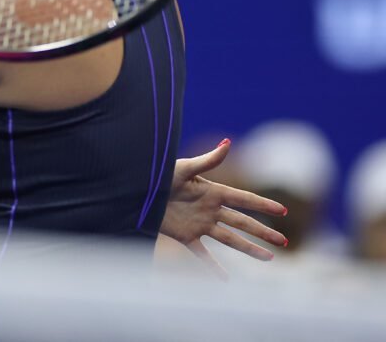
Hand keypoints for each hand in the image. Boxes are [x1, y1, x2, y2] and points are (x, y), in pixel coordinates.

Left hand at [161, 139, 287, 278]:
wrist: (137, 192)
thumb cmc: (159, 176)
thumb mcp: (184, 167)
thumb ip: (208, 159)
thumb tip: (228, 142)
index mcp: (212, 191)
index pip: (243, 199)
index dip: (263, 205)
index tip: (283, 211)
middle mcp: (210, 209)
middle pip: (242, 222)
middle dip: (263, 231)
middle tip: (284, 242)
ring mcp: (200, 224)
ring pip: (230, 239)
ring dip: (249, 248)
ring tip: (268, 258)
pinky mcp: (186, 236)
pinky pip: (202, 254)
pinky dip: (214, 266)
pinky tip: (226, 279)